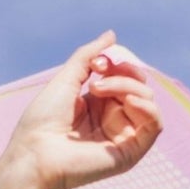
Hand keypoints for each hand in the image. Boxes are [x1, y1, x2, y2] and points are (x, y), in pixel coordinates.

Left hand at [0, 30, 161, 188]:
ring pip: (147, 100)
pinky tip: (128, 99)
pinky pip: (154, 125)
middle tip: (97, 76)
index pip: (125, 76)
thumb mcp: (67, 79)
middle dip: (123, 72)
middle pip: (139, 85)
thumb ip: (88, 56)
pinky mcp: (130, 152)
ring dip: (128, 85)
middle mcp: (113, 119)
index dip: (118, 63)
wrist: (35, 152)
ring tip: (99, 89)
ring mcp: (122, 136)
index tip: (96, 63)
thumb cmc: (42, 121)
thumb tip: (112, 35)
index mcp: (98, 104)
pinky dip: (147, 106)